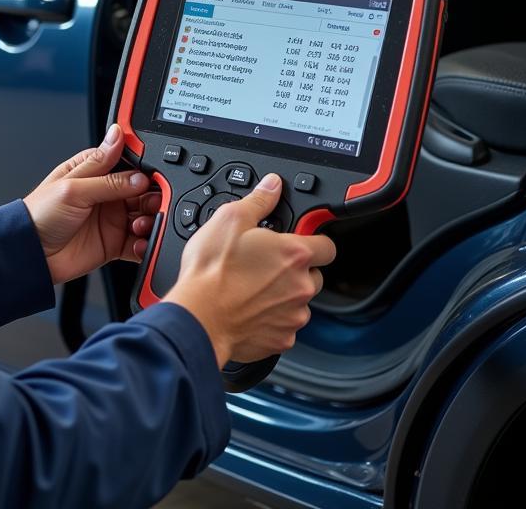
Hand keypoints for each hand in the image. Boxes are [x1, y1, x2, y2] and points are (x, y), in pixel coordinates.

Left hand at [22, 125, 157, 285]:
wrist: (30, 254)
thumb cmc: (40, 214)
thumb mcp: (72, 187)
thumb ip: (105, 172)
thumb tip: (122, 140)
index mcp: (95, 171)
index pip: (128, 162)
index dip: (145, 166)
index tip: (156, 174)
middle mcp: (106, 193)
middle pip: (142, 189)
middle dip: (152, 196)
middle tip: (151, 203)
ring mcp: (112, 218)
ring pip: (145, 215)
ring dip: (150, 220)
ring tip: (140, 226)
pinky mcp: (114, 242)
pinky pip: (139, 242)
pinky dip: (145, 244)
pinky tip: (140, 244)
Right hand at [162, 174, 335, 367]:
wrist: (199, 318)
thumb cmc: (211, 272)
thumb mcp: (229, 219)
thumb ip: (259, 200)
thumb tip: (272, 186)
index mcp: (294, 254)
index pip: (327, 245)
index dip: (312, 239)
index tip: (298, 240)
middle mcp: (301, 286)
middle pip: (314, 274)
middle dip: (295, 269)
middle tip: (265, 264)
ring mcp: (293, 315)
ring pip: (298, 301)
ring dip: (283, 295)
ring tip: (252, 287)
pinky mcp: (282, 340)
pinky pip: (285, 325)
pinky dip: (271, 318)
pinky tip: (249, 308)